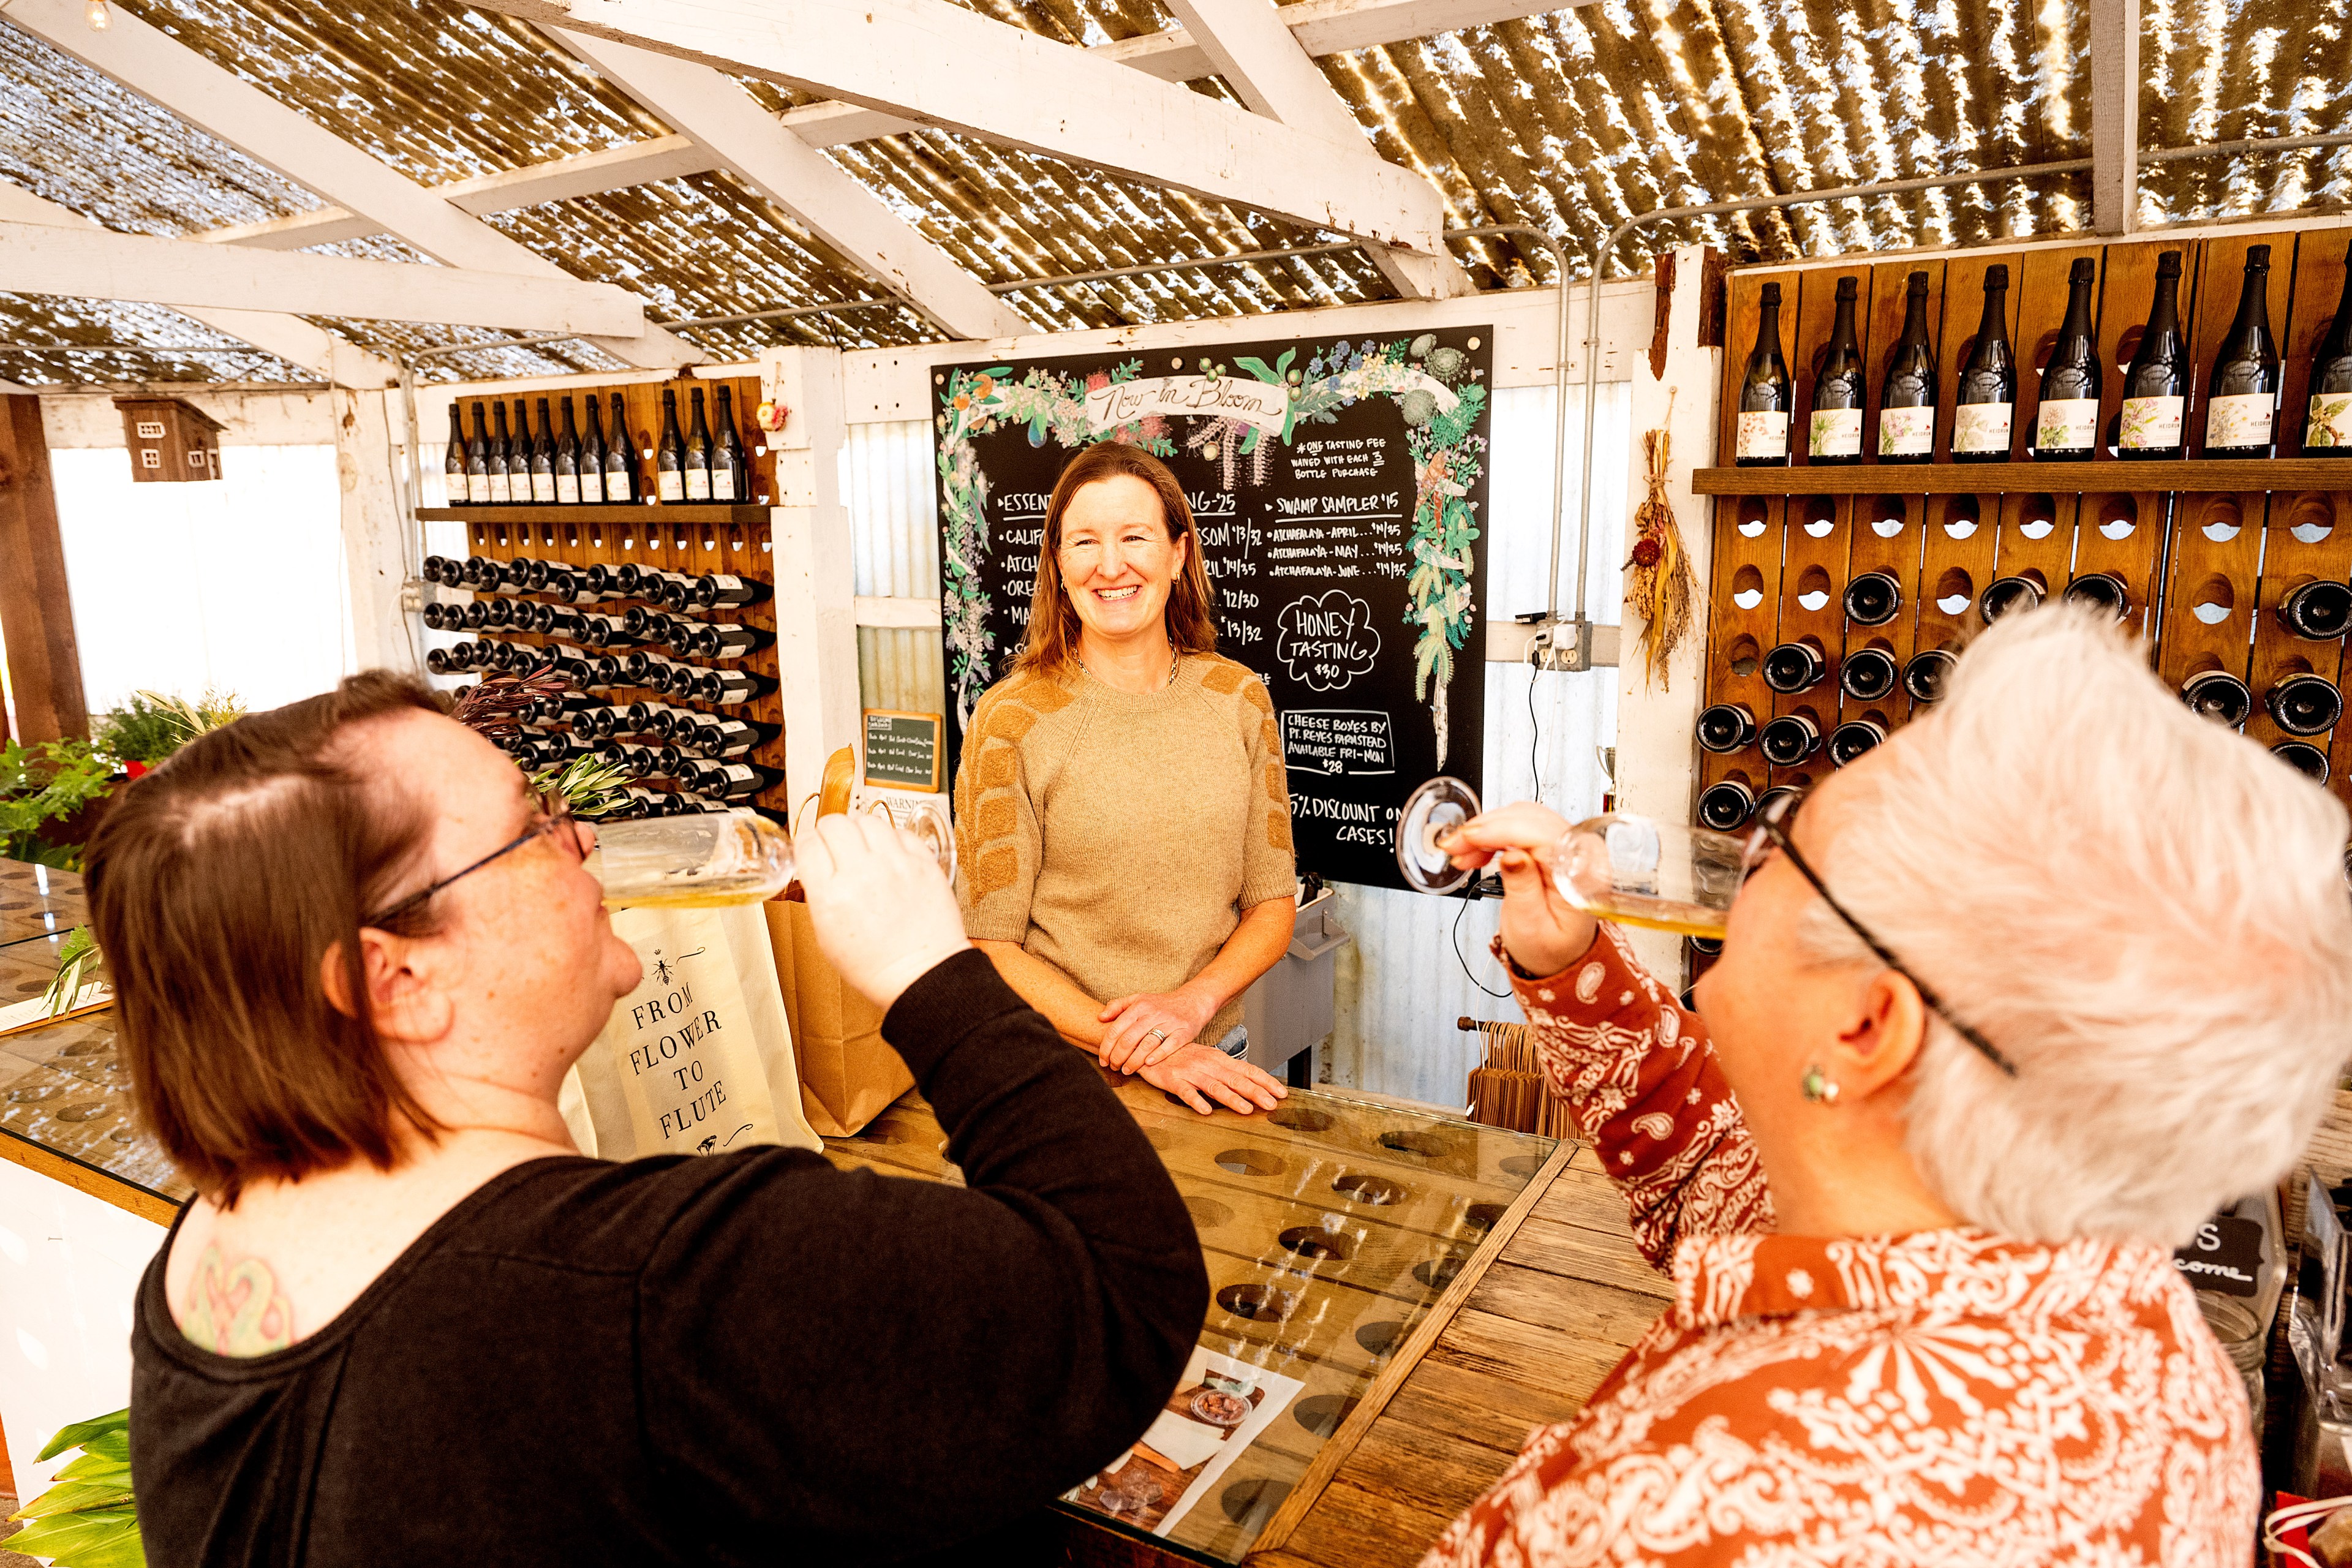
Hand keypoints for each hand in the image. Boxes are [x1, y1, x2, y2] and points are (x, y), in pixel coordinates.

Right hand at [795, 813, 971, 1009]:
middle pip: (835, 823)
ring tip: (863, 845)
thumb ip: (819, 893)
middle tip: (835, 842)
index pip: (808, 843)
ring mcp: (895, 865)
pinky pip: (901, 832)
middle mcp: (862, 873)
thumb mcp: (826, 934)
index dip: (807, 842)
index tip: (812, 846)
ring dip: (860, 830)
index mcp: (832, 895)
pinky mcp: (923, 863)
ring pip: (868, 820)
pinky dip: (891, 839)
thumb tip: (815, 863)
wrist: (921, 973)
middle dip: (830, 831)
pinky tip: (890, 854)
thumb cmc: (874, 963)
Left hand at [1097, 986, 1216, 1071]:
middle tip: (1113, 1067)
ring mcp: (1169, 1023)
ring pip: (1146, 1045)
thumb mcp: (1138, 999)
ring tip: (1126, 1070)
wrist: (1192, 1001)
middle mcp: (1153, 1013)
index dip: (1106, 1047)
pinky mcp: (1183, 1032)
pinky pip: (1169, 1046)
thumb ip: (1117, 1006)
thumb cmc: (1161, 1004)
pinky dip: (1157, 1056)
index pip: (1116, 1029)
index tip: (1103, 1060)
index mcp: (1139, 1006)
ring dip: (1133, 1061)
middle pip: (1129, 1040)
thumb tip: (1100, 1017)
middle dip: (1117, 1057)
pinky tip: (1147, 1064)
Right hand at [1136, 1043, 1286, 1115]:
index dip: (1266, 1082)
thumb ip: (1228, 1072)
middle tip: (1272, 1104)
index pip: (1248, 1070)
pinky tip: (1205, 1111)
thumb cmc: (1183, 1055)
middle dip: (1256, 1092)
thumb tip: (1252, 1084)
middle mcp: (1209, 1065)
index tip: (1282, 1093)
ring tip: (1246, 1109)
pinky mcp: (1174, 1081)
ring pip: (1215, 1087)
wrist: (1152, 1046)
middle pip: (1236, 1080)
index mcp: (1220, 1060)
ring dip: (1232, 1098)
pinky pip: (1186, 1092)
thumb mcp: (1209, 1060)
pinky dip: (1196, 1101)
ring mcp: (1192, 1073)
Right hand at [1440, 802, 1598, 977]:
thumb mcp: (1531, 927)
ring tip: (1461, 851)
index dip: (1501, 830)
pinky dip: (1492, 834)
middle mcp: (1575, 855)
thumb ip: (1523, 889)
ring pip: (1521, 819)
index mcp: (1577, 875)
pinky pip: (1518, 828)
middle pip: (1529, 819)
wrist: (1556, 958)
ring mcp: (1562, 847)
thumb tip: (1512, 855)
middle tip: (1454, 845)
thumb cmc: (1548, 948)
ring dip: (1486, 829)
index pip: (1540, 834)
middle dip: (1487, 827)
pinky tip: (1474, 851)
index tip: (1468, 838)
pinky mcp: (1547, 847)